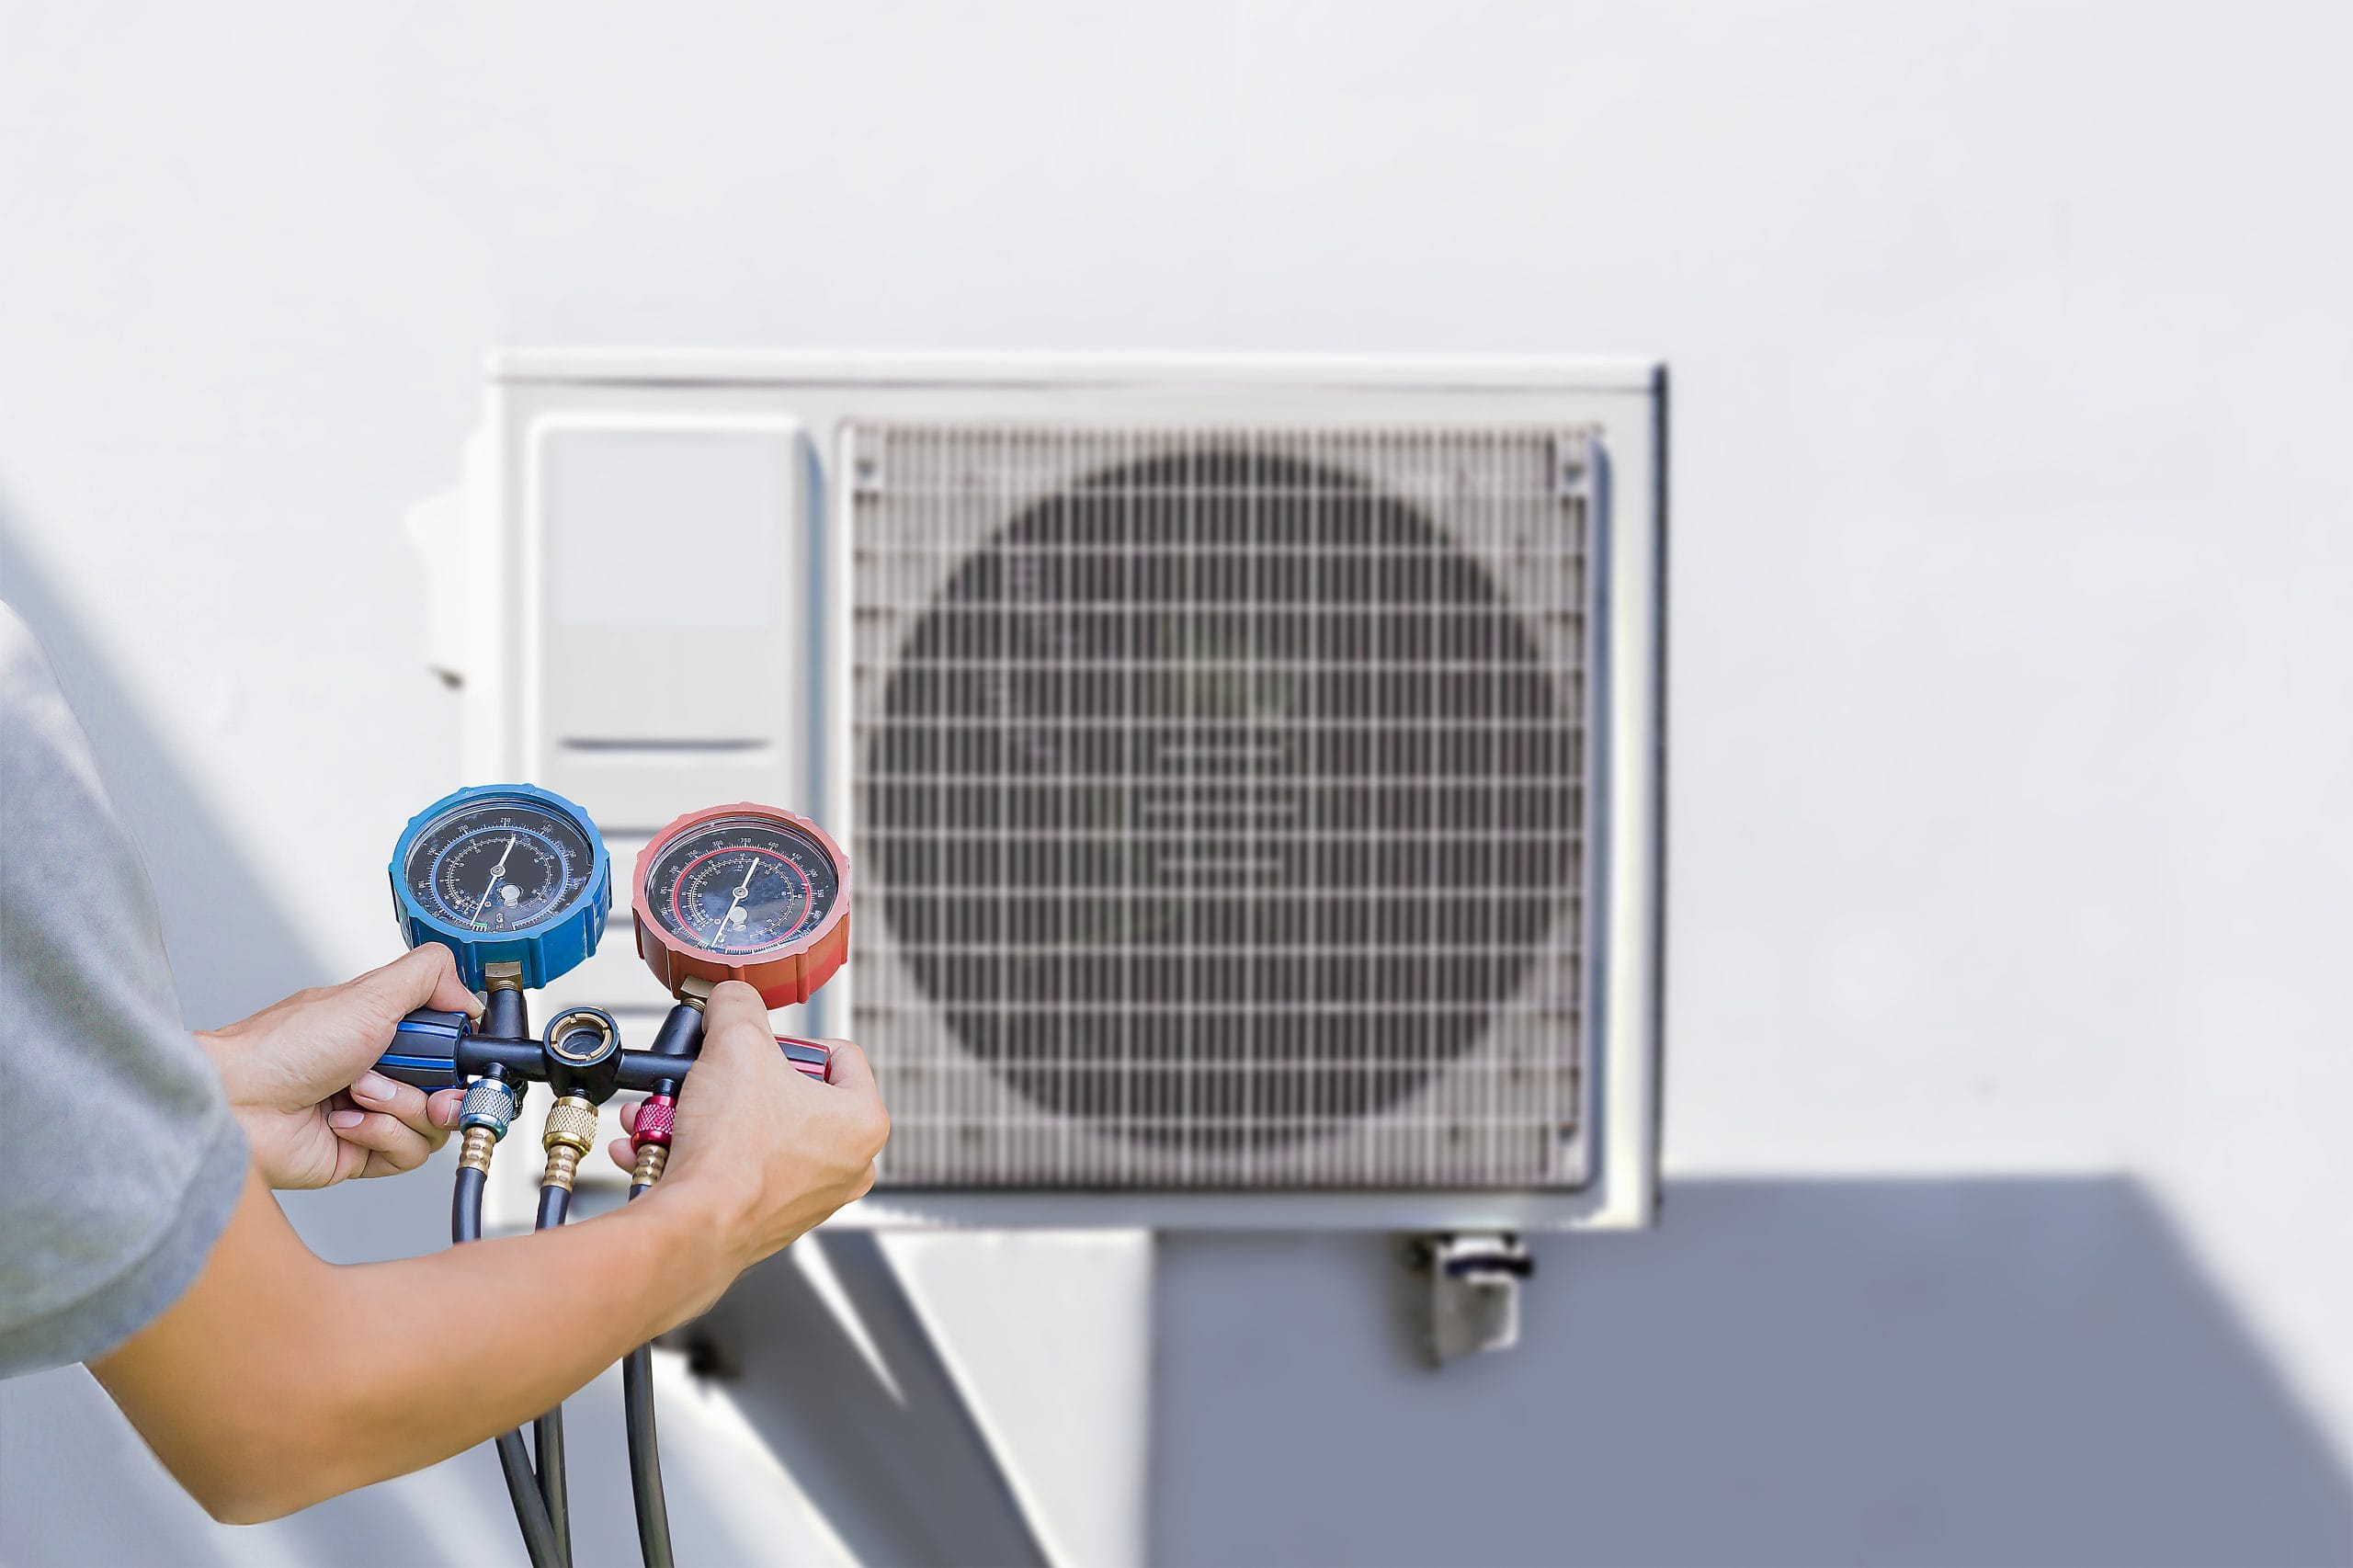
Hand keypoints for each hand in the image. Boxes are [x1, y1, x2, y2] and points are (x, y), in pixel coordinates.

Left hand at [198, 946, 478, 1188]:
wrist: (237, 1102)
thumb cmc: (282, 1047)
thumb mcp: (368, 995)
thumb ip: (427, 977)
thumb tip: (468, 992)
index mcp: (385, 1032)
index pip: (451, 1047)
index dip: (463, 1056)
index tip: (460, 1056)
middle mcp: (383, 1073)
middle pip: (451, 1090)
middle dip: (437, 1089)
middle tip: (420, 1082)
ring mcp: (373, 1114)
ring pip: (432, 1125)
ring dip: (398, 1108)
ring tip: (358, 1093)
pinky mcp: (362, 1153)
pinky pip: (406, 1154)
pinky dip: (380, 1135)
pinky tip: (346, 1121)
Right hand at [609, 981, 886, 1273]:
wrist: (696, 1226)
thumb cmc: (734, 1150)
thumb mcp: (736, 1044)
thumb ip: (738, 1006)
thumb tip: (732, 996)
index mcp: (863, 1121)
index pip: (838, 1054)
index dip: (790, 1040)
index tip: (757, 1046)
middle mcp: (845, 1165)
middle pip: (786, 1095)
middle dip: (731, 1081)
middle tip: (706, 1074)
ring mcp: (807, 1198)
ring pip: (748, 1132)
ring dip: (699, 1115)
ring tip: (664, 1108)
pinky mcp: (766, 1220)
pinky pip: (728, 1170)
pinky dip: (690, 1153)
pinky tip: (652, 1143)